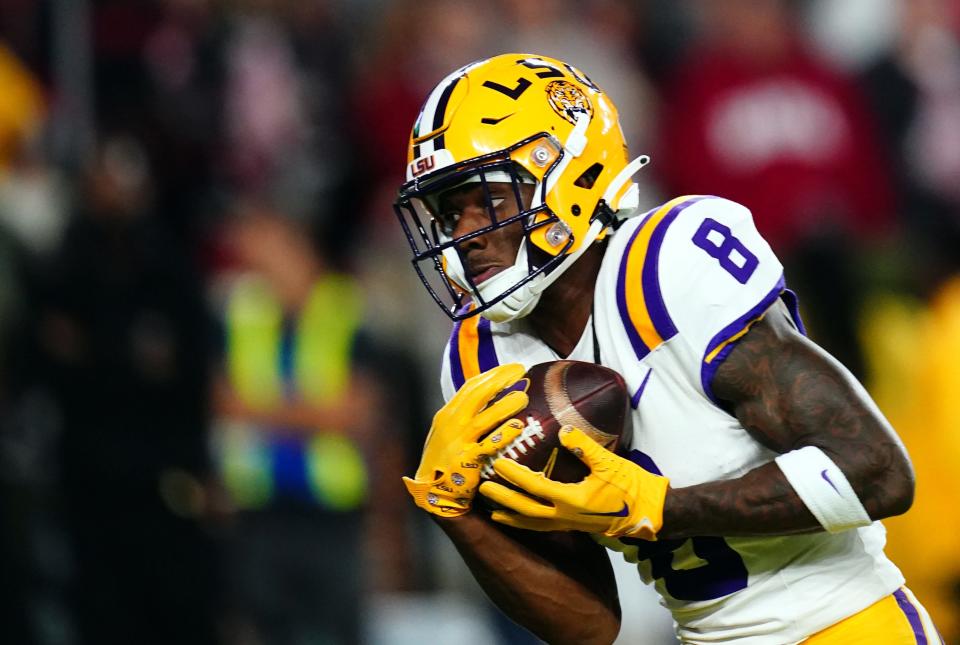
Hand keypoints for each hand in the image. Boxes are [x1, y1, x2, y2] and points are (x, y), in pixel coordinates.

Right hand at [403, 363, 528, 516]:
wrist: (434, 493)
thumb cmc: (446, 460)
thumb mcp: (449, 432)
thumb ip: (466, 415)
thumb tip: (491, 397)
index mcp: (447, 415)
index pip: (471, 387)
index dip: (492, 374)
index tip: (512, 368)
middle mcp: (451, 425)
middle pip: (477, 395)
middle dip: (500, 380)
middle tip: (521, 371)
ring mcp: (458, 443)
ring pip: (483, 419)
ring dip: (504, 406)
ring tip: (524, 397)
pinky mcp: (467, 462)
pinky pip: (487, 446)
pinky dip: (502, 435)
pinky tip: (517, 427)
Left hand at [479, 426, 669, 539]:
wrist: (651, 513)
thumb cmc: (632, 486)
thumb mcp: (610, 463)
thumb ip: (585, 447)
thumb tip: (562, 431)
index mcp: (573, 501)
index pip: (536, 487)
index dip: (515, 476)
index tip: (498, 464)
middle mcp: (566, 517)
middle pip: (526, 511)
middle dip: (503, 500)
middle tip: (482, 490)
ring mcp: (569, 525)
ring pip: (532, 524)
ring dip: (511, 516)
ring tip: (491, 511)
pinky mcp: (573, 526)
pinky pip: (542, 527)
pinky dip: (526, 522)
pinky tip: (517, 518)